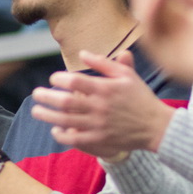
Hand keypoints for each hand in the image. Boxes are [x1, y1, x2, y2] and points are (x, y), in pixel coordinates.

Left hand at [30, 50, 175, 155]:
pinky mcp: (100, 140)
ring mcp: (99, 125)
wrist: (156, 126)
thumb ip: (104, 63)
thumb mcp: (126, 75)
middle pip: (66, 102)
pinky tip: (55, 129)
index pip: (75, 81)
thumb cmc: (139, 97)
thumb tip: (82, 53)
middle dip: (46, 97)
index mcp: (106, 89)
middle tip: (36, 94)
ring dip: (47, 115)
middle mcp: (100, 107)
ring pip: (66, 121)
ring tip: (36, 111)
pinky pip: (75, 139)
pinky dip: (61, 135)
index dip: (59, 79)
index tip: (54, 79)